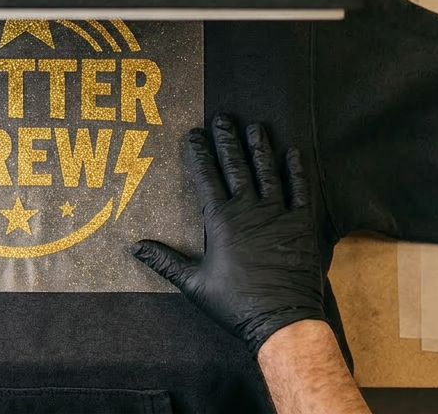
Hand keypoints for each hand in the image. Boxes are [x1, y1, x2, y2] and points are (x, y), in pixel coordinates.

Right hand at [132, 113, 323, 355]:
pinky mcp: (302, 224)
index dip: (199, 153)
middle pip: (236, 166)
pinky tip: (293, 153)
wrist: (281, 320)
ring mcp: (278, 214)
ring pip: (268, 171)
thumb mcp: (193, 284)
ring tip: (256, 127)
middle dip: (228, 140)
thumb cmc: (235, 304)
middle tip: (223, 118)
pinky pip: (300, 190)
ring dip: (261, 147)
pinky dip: (296, 171)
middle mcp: (249, 209)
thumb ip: (165, 261)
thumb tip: (135, 247)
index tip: (194, 133)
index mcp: (221, 220)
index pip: (206, 177)